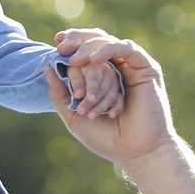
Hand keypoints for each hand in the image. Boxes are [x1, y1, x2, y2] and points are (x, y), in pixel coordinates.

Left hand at [45, 29, 172, 164]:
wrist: (134, 153)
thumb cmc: (106, 138)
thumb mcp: (74, 116)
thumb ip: (60, 94)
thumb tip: (47, 68)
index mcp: (101, 77)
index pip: (84, 51)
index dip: (71, 42)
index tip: (56, 44)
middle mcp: (117, 68)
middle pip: (96, 40)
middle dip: (77, 40)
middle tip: (62, 47)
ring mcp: (131, 67)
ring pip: (108, 44)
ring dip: (89, 51)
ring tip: (76, 61)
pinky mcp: (147, 68)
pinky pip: (126, 49)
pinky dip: (108, 50)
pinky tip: (94, 61)